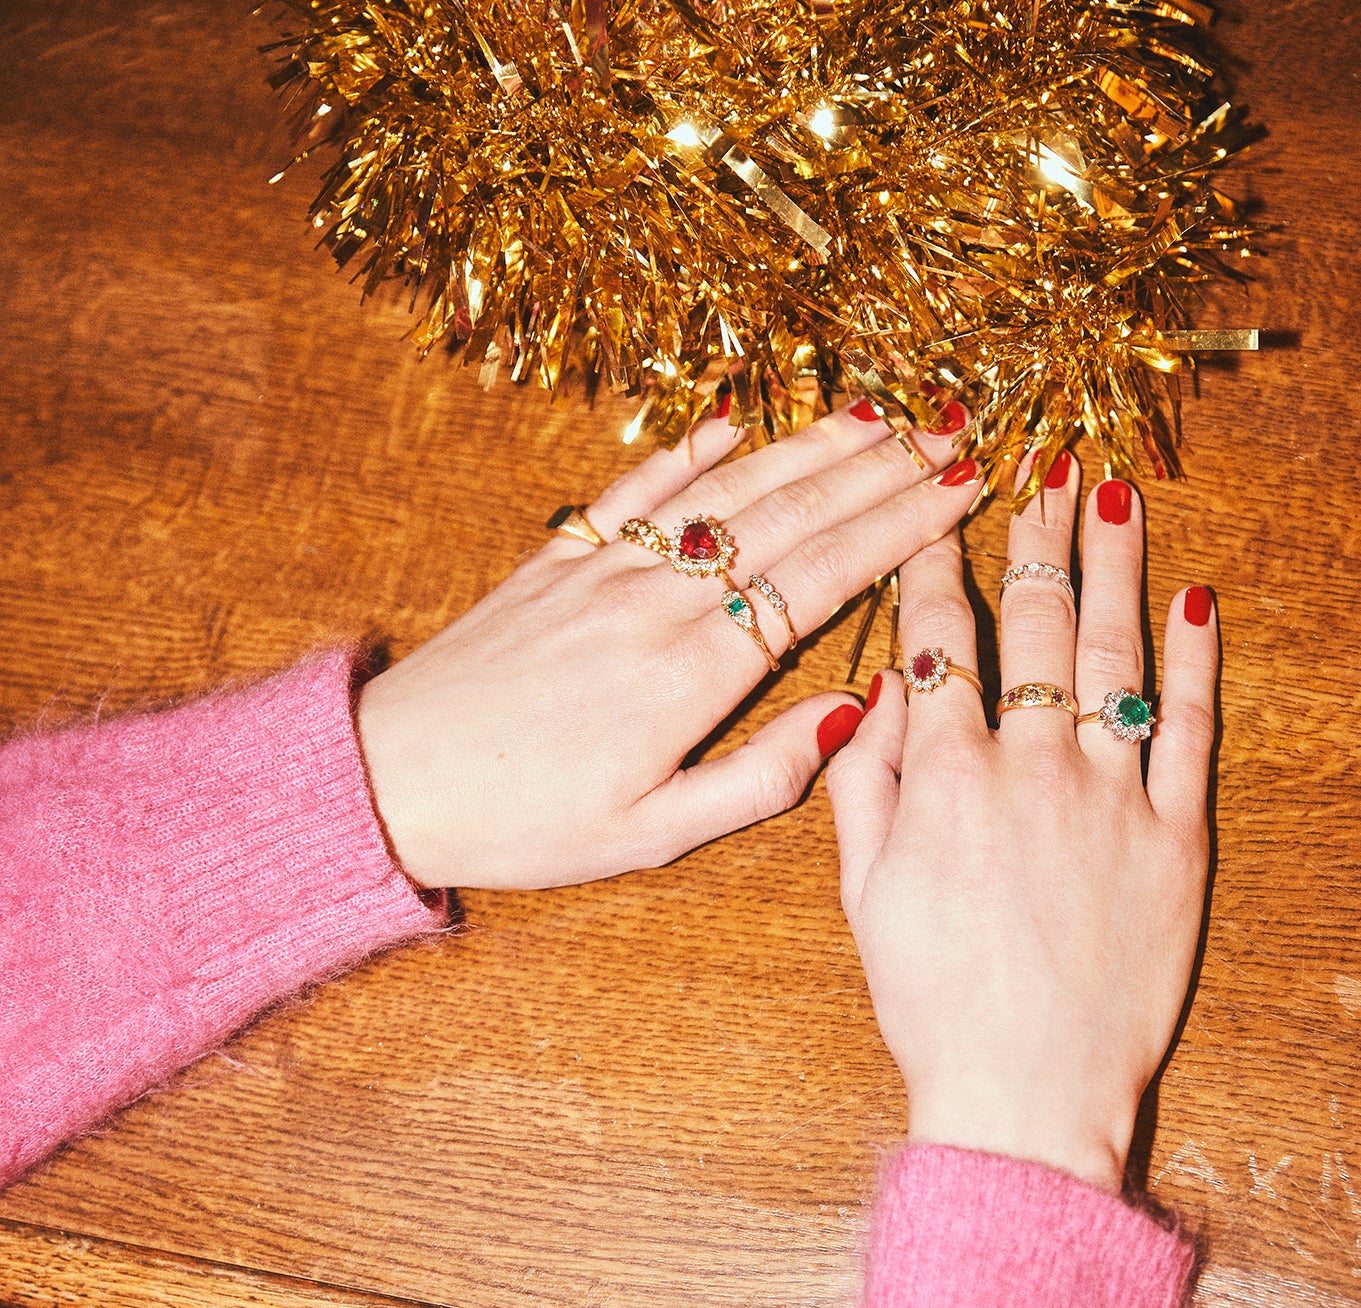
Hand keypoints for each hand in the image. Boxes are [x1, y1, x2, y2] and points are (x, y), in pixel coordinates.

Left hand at [356, 399, 982, 889]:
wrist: (391, 779)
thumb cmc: (526, 822)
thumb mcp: (653, 834)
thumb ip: (760, 778)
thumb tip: (855, 712)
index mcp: (695, 674)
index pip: (825, 576)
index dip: (900, 526)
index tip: (962, 485)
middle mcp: (658, 603)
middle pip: (790, 515)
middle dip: (880, 468)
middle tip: (950, 427)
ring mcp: (606, 569)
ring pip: (726, 490)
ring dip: (807, 446)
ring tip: (876, 413)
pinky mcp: (558, 559)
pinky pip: (637, 488)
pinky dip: (688, 449)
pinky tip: (731, 419)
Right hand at [827, 456, 1218, 1192]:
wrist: (1025, 1092)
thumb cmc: (932, 998)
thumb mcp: (863, 893)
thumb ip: (863, 782)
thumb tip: (876, 690)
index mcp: (944, 779)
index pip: (939, 640)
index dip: (936, 568)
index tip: (937, 515)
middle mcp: (1030, 768)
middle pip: (1034, 624)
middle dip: (1031, 536)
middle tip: (1037, 468)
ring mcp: (1111, 798)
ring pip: (1114, 654)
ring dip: (1113, 565)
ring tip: (1112, 493)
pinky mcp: (1177, 837)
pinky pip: (1188, 729)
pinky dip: (1193, 660)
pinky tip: (1194, 600)